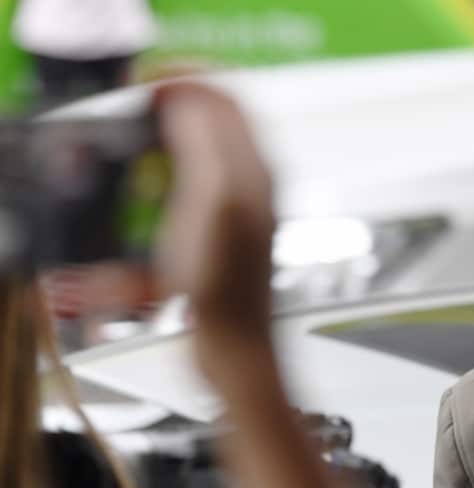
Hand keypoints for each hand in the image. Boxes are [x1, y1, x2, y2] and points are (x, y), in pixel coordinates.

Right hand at [152, 82, 276, 390]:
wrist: (235, 346)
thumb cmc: (225, 287)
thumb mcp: (211, 199)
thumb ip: (203, 140)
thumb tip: (190, 95)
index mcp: (257, 168)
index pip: (228, 96)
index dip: (185, 80)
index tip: (149, 87)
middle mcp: (256, 183)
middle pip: (218, 116)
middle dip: (176, 102)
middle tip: (141, 107)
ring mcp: (243, 207)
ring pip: (207, 145)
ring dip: (172, 133)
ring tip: (145, 139)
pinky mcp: (225, 230)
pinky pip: (197, 179)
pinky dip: (171, 170)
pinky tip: (156, 186)